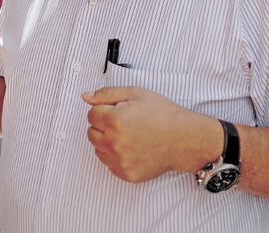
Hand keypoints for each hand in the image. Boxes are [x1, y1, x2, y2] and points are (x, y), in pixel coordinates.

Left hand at [82, 86, 221, 182]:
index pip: (91, 114)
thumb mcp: (135, 93)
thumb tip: (85, 96)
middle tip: (123, 121)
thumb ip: (106, 94)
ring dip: (108, 141)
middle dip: (103, 125)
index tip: (118, 110)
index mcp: (115, 121)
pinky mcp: (126, 174)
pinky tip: (133, 147)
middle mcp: (114, 143)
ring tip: (129, 134)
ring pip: (98, 149)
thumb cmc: (162, 114)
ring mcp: (120, 161)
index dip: (104, 109)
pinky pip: (110, 164)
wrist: (183, 138)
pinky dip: (117, 155)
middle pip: (91, 133)